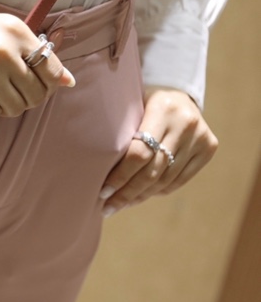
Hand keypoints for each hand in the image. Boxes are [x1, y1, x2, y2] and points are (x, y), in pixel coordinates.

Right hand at [0, 0, 74, 116]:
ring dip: (7, 105)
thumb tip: (67, 81)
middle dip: (27, 97)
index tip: (37, 84)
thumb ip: (31, 51)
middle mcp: (4, 50)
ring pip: (16, 108)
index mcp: (14, 30)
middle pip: (37, 94)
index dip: (49, 83)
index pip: (52, 70)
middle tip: (9, 90)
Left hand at [100, 87, 217, 216]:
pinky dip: (158, 191)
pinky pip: (179, 179)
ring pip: (166, 179)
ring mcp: (200, 137)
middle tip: (108, 207)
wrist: (178, 93)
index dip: (120, 176)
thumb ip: (120, 134)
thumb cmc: (141, 103)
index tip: (102, 192)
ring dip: (141, 195)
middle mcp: (186, 124)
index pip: (139, 153)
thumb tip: (92, 170)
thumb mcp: (130, 108)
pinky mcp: (209, 148)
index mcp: (162, 109)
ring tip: (121, 204)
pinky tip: (141, 196)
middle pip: (153, 170)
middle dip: (128, 192)